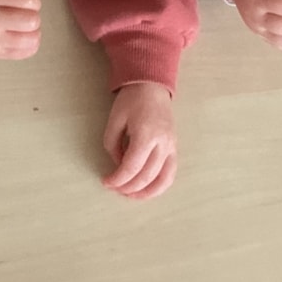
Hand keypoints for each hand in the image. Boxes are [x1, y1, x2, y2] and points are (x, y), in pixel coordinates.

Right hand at [0, 0, 41, 58]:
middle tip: (27, 13)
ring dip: (34, 32)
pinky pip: (23, 53)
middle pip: (31, 20)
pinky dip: (30, 46)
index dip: (34, 0)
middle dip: (34, 15)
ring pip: (30, 39)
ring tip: (27, 27)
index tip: (29, 0)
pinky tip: (25, 39)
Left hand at [102, 82, 176, 199]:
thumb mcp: (115, 120)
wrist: (151, 86)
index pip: (131, 167)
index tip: (106, 182)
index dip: (118, 179)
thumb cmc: (131, 100)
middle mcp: (162, 143)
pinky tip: (148, 189)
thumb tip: (118, 165)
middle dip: (129, 187)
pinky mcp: (175, 148)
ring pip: (163, 180)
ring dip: (147, 192)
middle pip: (146, 176)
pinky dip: (160, 185)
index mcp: (146, 134)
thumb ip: (113, 145)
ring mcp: (172, 146)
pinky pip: (171, 173)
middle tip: (115, 189)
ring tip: (132, 195)